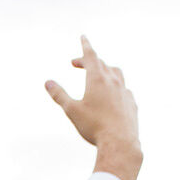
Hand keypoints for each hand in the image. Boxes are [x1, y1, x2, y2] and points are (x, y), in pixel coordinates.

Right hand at [45, 36, 141, 179]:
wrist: (120, 142)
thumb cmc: (93, 126)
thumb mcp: (71, 110)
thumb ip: (59, 95)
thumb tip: (47, 82)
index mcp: (97, 79)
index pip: (91, 55)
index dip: (85, 46)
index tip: (83, 37)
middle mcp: (113, 81)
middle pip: (102, 63)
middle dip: (88, 60)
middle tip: (76, 64)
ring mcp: (125, 91)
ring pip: (116, 73)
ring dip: (106, 69)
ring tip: (99, 73)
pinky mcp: (132, 103)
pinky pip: (124, 89)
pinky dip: (116, 86)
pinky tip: (114, 94)